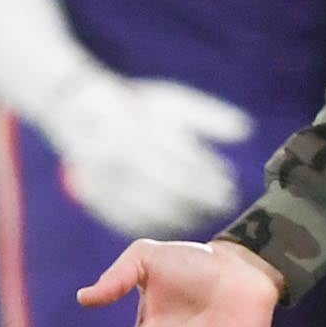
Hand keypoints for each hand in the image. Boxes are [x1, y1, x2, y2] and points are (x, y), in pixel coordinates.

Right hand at [41, 73, 251, 238]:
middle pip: (169, 187)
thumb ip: (211, 117)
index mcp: (142, 131)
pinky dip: (155, 224)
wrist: (80, 114)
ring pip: (149, 208)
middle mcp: (120, 156)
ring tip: (205, 216)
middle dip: (201, 199)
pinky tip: (176, 224)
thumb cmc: (142, 109)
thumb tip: (245, 131)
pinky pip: (127, 220)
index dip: (208, 179)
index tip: (230, 187)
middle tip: (225, 204)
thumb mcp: (176, 102)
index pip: (184, 164)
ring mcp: (104, 179)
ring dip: (182, 216)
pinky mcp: (94, 198)